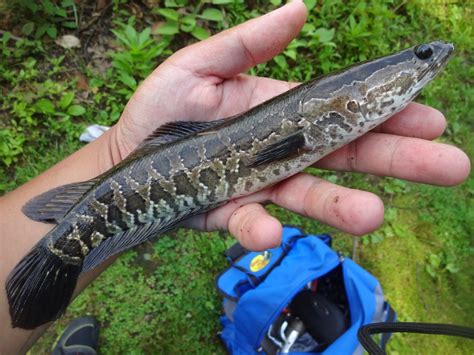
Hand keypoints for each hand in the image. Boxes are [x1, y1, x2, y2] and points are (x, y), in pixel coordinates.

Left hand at [108, 1, 469, 249]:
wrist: (127, 159)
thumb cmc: (161, 109)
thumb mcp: (199, 65)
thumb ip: (249, 43)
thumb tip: (300, 6)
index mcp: (280, 110)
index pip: (343, 110)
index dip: (386, 111)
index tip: (430, 114)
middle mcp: (280, 149)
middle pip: (345, 155)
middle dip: (396, 159)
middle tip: (450, 165)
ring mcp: (260, 185)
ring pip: (311, 195)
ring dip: (342, 204)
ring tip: (374, 213)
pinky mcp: (233, 213)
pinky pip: (253, 221)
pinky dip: (261, 226)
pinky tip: (268, 226)